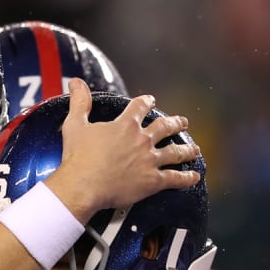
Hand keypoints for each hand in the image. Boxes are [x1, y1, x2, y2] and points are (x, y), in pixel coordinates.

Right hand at [45, 78, 200, 218]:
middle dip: (175, 123)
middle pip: (165, 127)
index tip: (150, 101)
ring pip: (175, 152)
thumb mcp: (75, 124)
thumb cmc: (78, 158)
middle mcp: (142, 140)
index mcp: (125, 125)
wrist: (83, 186)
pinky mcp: (153, 181)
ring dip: (187, 149)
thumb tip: (76, 83)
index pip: (140, 107)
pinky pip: (175, 178)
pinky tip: (194, 176)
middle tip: (182, 122)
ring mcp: (150, 161)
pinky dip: (186, 178)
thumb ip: (79, 102)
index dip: (146, 102)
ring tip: (194, 148)